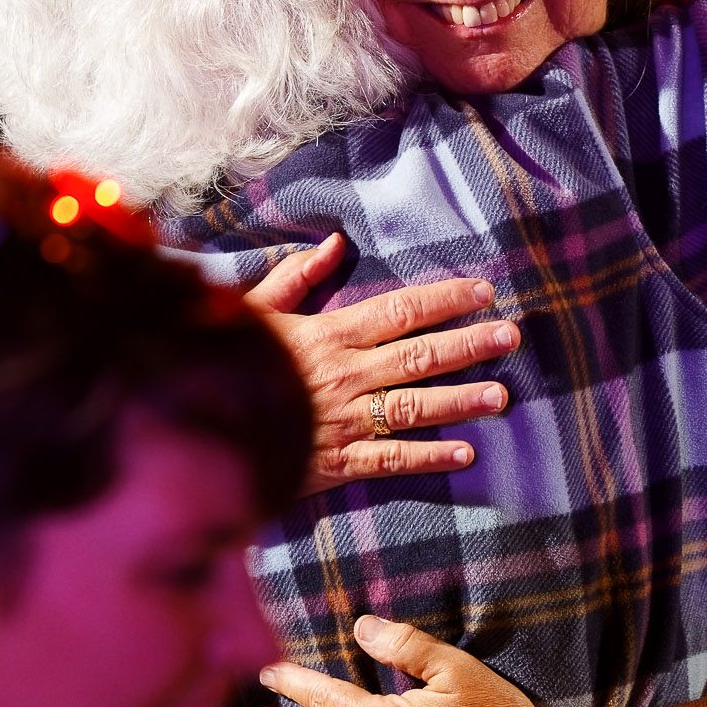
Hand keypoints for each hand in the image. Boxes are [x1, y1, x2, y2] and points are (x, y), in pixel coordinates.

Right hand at [246, 235, 517, 494]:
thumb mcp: (251, 311)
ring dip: (462, 400)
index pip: (399, 310)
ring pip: (415, 407)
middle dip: (469, 344)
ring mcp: (344, 421)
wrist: (196, 429)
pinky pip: (392, 459)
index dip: (445, 299)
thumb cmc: (222, 364)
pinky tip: (466, 453)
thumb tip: (334, 244)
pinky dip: (430, 457)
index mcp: (328, 335)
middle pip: (419, 355)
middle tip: (510, 335)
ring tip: (502, 396)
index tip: (482, 290)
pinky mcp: (337, 462)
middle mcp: (345, 376)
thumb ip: (295, 278)